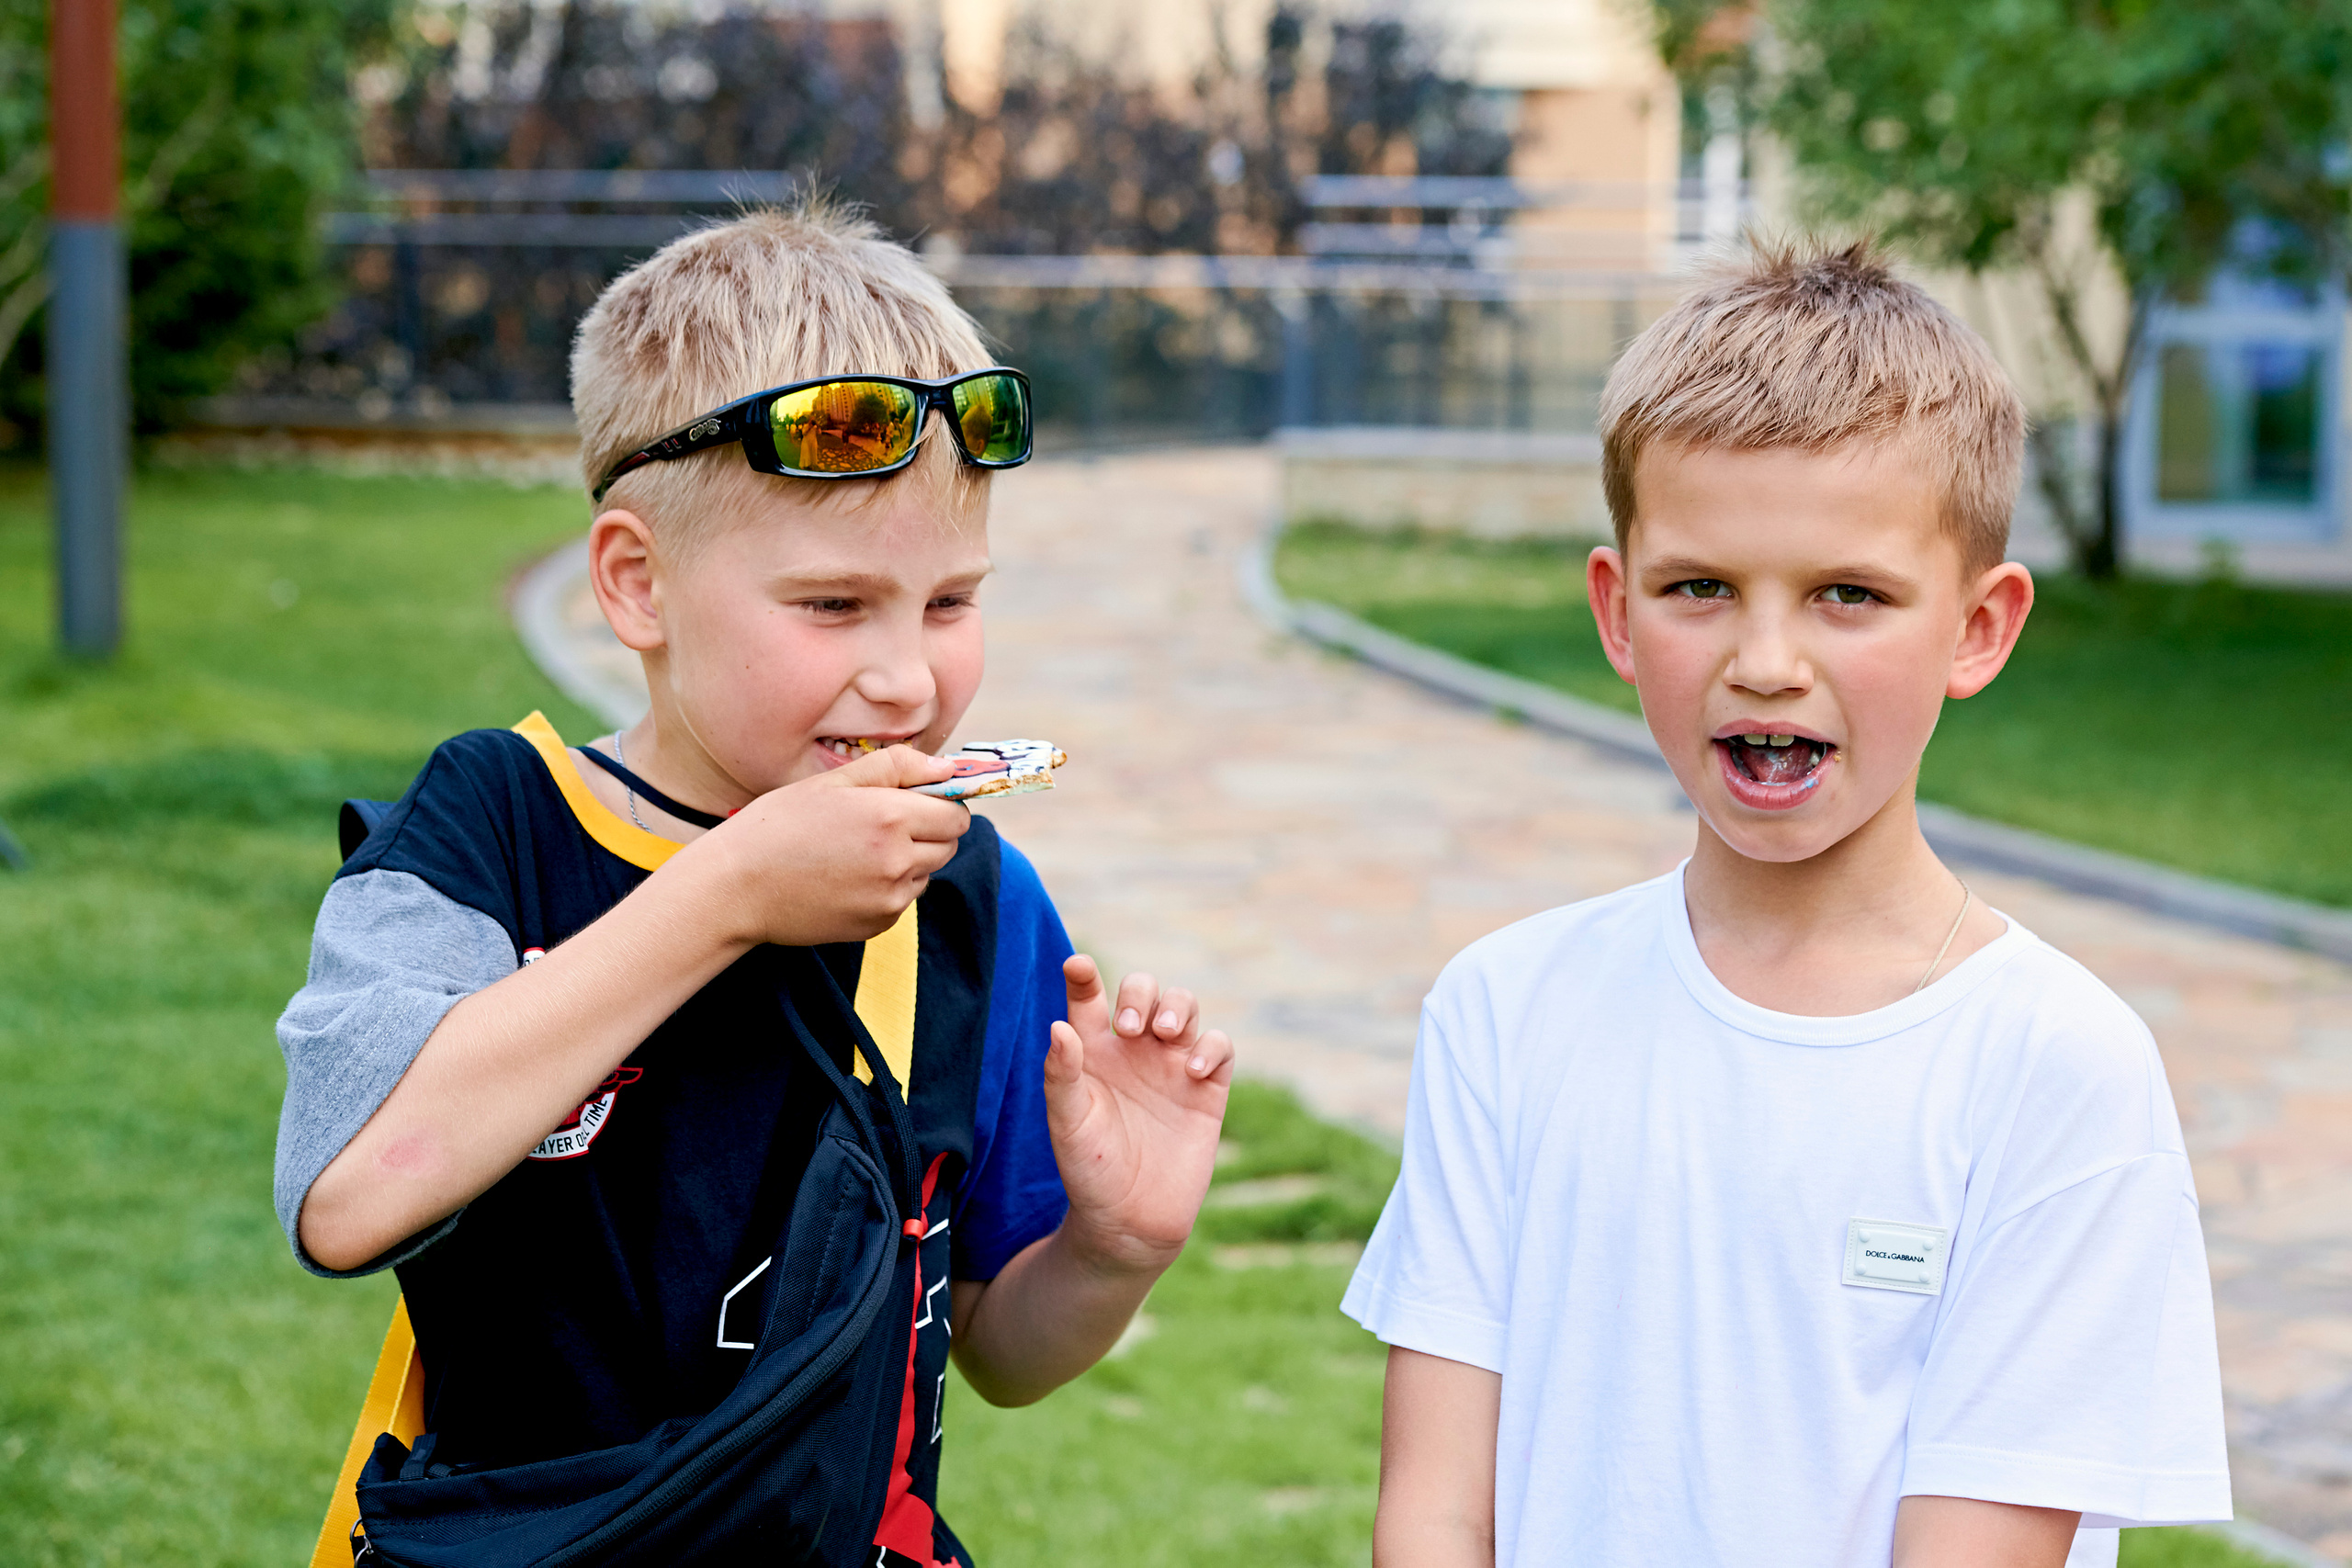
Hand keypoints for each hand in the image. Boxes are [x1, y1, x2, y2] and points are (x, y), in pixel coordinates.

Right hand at [695, 744, 969, 946]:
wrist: (736, 887)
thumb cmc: (778, 826)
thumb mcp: (833, 782)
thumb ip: (897, 768)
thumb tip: (947, 769)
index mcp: (889, 818)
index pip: (957, 814)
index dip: (942, 804)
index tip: (918, 799)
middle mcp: (897, 862)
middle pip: (949, 845)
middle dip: (929, 831)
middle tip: (883, 822)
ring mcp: (889, 899)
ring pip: (926, 873)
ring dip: (909, 860)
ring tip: (857, 851)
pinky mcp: (877, 925)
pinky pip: (903, 899)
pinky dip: (888, 887)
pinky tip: (848, 876)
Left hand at [1042, 955, 1234, 1273]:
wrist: (1130, 1221)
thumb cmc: (1089, 1171)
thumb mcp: (1067, 1123)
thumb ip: (1062, 1075)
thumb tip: (1058, 1026)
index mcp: (1092, 1051)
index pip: (1088, 998)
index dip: (1083, 976)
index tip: (1076, 965)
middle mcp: (1133, 1050)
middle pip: (1143, 990)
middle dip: (1140, 992)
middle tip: (1129, 1026)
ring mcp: (1172, 1066)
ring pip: (1183, 1006)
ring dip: (1176, 1006)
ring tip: (1164, 1032)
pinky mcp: (1207, 1088)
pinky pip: (1219, 1047)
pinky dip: (1211, 1046)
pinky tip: (1193, 1069)